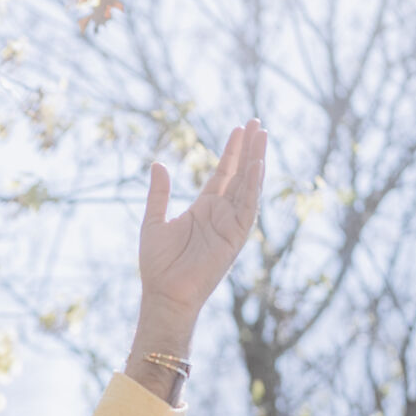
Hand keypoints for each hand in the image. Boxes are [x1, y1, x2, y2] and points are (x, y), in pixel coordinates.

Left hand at [138, 119, 266, 317]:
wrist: (164, 293)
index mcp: (203, 209)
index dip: (231, 151)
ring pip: (248, 185)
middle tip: (256, 122)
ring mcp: (230, 224)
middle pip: (239, 173)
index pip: (223, 173)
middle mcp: (221, 214)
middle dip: (248, 148)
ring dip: (256, 160)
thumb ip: (158, 194)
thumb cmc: (158, 265)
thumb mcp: (153, 222)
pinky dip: (254, 186)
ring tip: (261, 134)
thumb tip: (158, 164)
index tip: (238, 128)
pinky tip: (257, 164)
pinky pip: (249, 206)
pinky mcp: (236, 236)